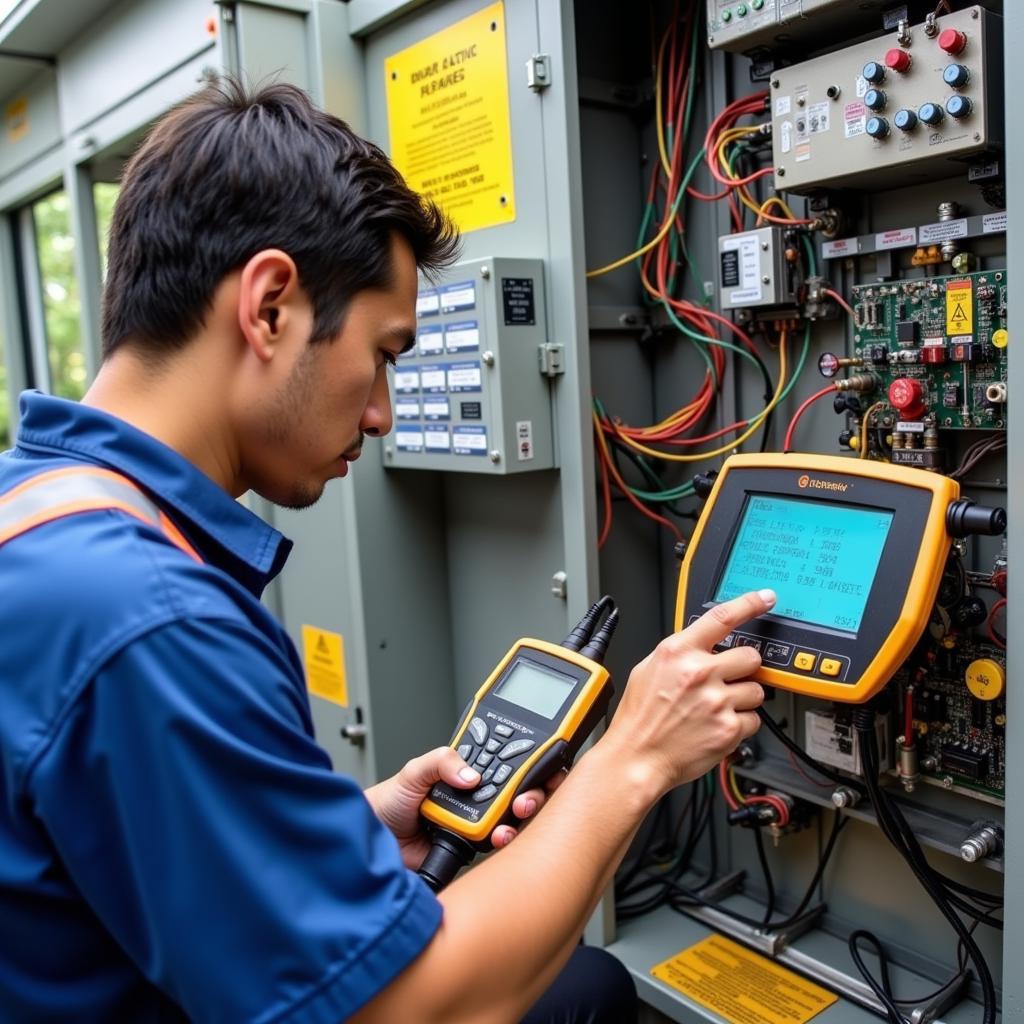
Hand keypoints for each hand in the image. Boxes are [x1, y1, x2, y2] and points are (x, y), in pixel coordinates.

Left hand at [364, 746, 559, 870]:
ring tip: (508, 820)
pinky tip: (496, 838)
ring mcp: (473, 822)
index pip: (504, 763)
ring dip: (517, 820)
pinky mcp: (468, 848)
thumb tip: (470, 774)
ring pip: (511, 819)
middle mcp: (475, 796)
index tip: (537, 768)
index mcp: (466, 773)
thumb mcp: (414, 770)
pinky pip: (492, 845)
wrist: (372, 838)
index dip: (526, 765)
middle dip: (531, 794)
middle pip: (516, 792)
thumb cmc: (389, 800)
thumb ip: (442, 761)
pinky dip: (501, 841)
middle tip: (523, 800)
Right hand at [603, 589, 774, 796]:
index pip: (722, 617)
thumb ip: (679, 653)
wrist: (637, 757)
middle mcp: (700, 673)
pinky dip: (740, 725)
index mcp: (678, 652)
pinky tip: (717, 727)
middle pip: (750, 656)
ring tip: (718, 708)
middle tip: (727, 681)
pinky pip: (753, 720)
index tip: (766, 598)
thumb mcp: (648, 669)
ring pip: (756, 690)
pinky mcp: (729, 729)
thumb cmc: (640, 718)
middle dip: (744, 668)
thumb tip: (702, 644)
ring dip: (743, 699)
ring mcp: (717, 701)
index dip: (750, 604)